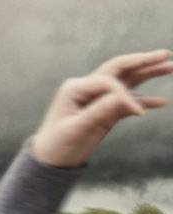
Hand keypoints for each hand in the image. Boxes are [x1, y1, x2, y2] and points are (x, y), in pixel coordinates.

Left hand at [30, 49, 171, 167]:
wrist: (52, 160)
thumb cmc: (58, 144)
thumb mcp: (77, 128)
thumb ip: (99, 112)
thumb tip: (124, 98)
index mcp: (76, 88)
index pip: (108, 82)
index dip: (125, 95)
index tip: (138, 114)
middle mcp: (87, 88)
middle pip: (119, 69)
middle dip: (142, 61)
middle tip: (166, 54)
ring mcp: (97, 98)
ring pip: (126, 82)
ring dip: (148, 74)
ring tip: (170, 66)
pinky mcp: (105, 111)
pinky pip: (128, 101)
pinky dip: (145, 100)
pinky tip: (163, 101)